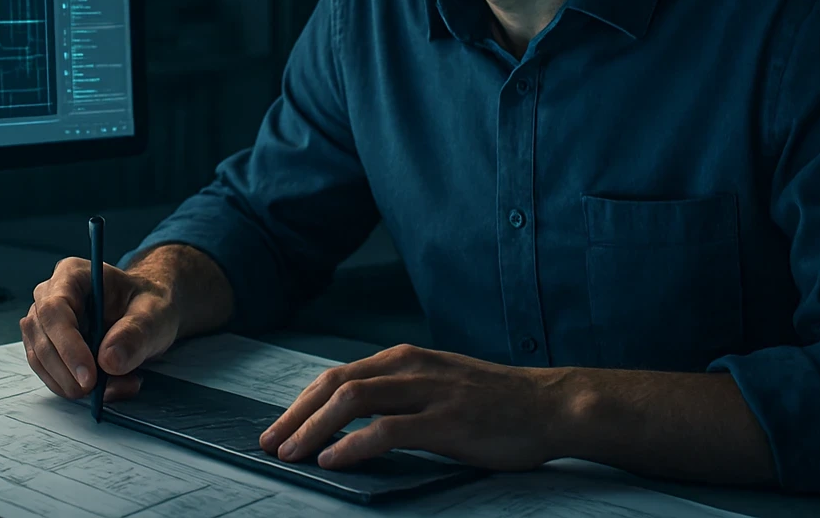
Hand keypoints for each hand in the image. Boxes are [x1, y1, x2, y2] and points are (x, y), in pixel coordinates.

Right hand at [19, 256, 178, 401]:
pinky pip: (50, 373)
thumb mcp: (154, 314)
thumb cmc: (148, 305)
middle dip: (67, 371)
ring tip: (116, 385)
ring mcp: (44, 322)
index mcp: (72, 274)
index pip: (55, 310)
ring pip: (40, 359)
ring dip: (71, 383)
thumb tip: (108, 361)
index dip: (67, 345)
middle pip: (42, 336)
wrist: (147, 314)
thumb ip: (135, 334)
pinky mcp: (47, 347)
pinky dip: (74, 386)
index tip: (89, 376)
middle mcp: (50, 295)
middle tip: (96, 391)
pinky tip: (107, 386)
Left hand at [257, 344, 576, 470]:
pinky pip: (388, 430)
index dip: (301, 403)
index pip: (337, 376)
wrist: (549, 405)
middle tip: (270, 444)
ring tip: (292, 454)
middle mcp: (410, 368)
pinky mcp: (447, 420)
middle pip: (335, 385)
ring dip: (314, 429)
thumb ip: (399, 394)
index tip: (278, 429)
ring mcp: (428, 391)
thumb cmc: (493, 403)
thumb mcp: (437, 385)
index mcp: (403, 358)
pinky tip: (333, 461)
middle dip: (296, 415)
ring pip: (354, 401)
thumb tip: (352, 419)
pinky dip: (353, 445)